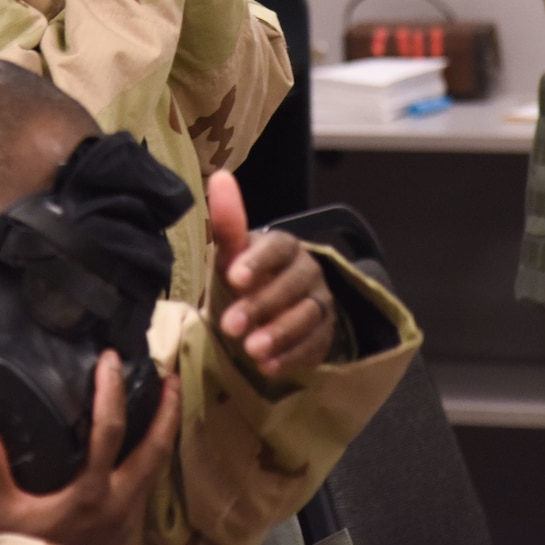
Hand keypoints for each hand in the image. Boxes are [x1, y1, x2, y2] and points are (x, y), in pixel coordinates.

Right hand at [0, 351, 179, 544]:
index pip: (110, 431)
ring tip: (167, 404)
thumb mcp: (0, 512)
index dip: (111, 391)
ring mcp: (127, 516)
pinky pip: (148, 482)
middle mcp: (118, 503)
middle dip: (167, 411)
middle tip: (172, 379)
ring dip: (164, 432)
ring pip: (157, 467)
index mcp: (90, 493)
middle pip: (155, 449)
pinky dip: (151, 456)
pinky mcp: (127, 526)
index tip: (110, 361)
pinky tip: (145, 444)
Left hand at [209, 170, 335, 379]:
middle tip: (230, 326)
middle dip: (262, 305)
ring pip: (307, 315)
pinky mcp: (324, 336)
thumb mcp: (232, 253)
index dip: (258, 261)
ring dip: (279, 334)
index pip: (278, 247)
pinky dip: (291, 358)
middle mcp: (307, 271)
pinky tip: (268, 367)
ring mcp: (320, 303)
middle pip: (293, 284)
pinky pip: (313, 346)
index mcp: (283, 246)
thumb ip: (228, 222)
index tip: (233, 278)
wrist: (269, 311)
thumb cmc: (246, 276)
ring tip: (251, 351)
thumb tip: (220, 176)